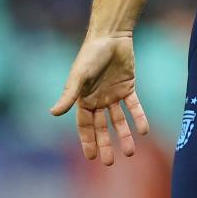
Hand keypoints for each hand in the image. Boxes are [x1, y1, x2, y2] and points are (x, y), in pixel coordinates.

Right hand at [50, 33, 149, 165]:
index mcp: (84, 99)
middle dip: (105, 143)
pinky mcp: (128, 87)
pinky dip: (138, 118)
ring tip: (130, 152)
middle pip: (102, 126)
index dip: (87, 140)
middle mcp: (98, 99)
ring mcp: (114, 94)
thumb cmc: (91, 54)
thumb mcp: (79, 76)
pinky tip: (143, 131)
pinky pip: (134, 106)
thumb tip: (53, 113)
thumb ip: (69, 95)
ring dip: (124, 134)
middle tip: (110, 162)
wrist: (111, 35)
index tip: (91, 157)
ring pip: (119, 119)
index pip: (85, 125)